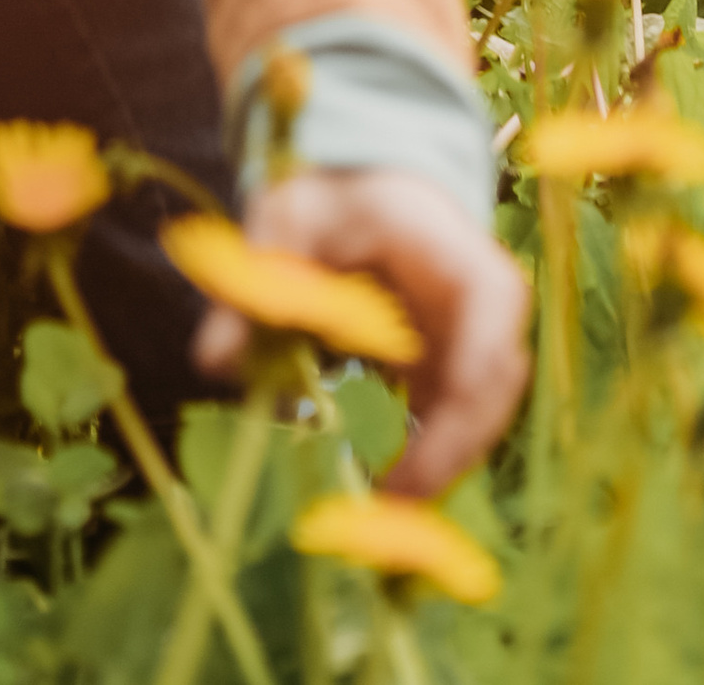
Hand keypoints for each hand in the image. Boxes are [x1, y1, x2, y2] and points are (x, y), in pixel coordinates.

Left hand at [190, 165, 530, 496]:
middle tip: (381, 522)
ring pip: (472, 423)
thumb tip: (213, 360)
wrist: (361, 180)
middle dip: (443, 463)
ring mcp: (475, 344)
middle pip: (489, 399)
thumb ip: (257, 283)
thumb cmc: (335, 192)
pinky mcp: (450, 370)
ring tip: (370, 524)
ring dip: (429, 471)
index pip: (490, 346)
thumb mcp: (289, 218)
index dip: (458, 418)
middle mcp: (488, 311)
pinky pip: (443, 425)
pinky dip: (411, 459)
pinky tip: (369, 491)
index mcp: (465, 263)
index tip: (407, 473)